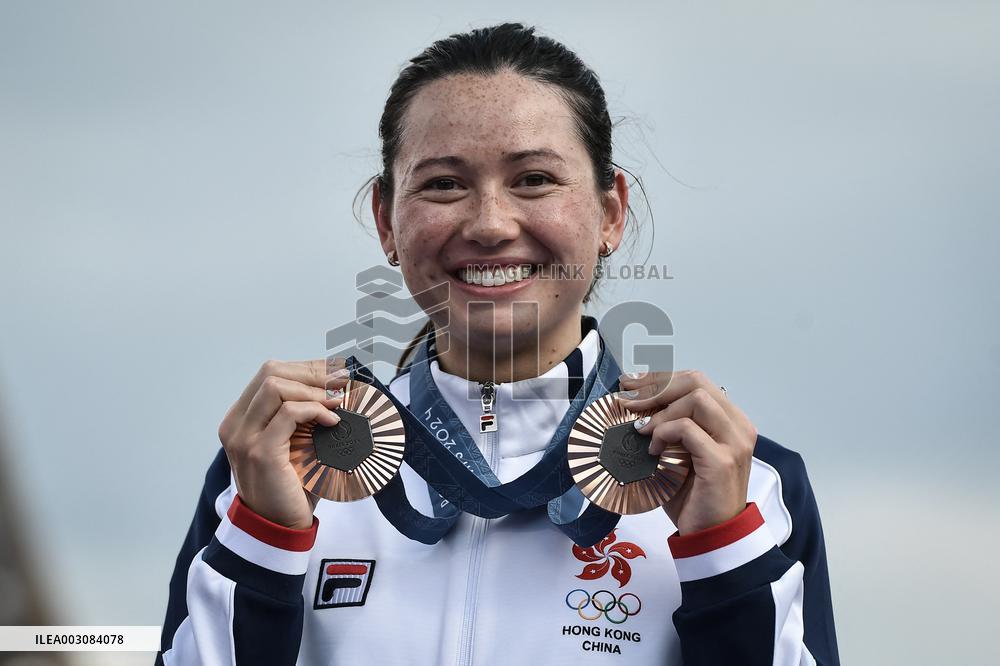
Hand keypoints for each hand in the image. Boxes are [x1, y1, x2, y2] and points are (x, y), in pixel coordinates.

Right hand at [217, 357, 349, 528]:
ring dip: (313, 389)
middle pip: (271, 371)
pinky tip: (334, 422)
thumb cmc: (292, 485)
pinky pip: (287, 413)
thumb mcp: (297, 443)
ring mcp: (244, 438)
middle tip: (343, 382)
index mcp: (241, 418)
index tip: (337, 372)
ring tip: (338, 401)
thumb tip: (340, 386)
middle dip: (312, 372)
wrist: (278, 528)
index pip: (270, 373)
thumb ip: (305, 416)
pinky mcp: (260, 452)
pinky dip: (315, 410)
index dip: (307, 367)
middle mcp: (236, 425)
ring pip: (275, 385)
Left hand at [616, 370, 757, 535]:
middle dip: (654, 386)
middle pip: (696, 381)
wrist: (711, 536)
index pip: (695, 380)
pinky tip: (653, 450)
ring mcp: (734, 442)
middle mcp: (738, 426)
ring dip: (660, 411)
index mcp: (730, 420)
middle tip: (626, 400)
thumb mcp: (678, 453)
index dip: (659, 377)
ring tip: (642, 432)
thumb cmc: (692, 496)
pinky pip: (688, 428)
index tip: (629, 383)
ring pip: (696, 398)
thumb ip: (667, 426)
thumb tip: (634, 401)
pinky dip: (664, 433)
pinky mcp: (722, 461)